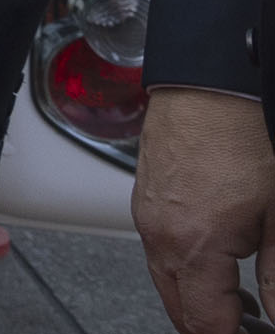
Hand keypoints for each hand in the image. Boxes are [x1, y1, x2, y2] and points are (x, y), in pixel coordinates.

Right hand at [136, 88, 274, 333]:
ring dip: (199, 302)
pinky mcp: (145, 201)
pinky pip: (159, 253)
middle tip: (250, 328)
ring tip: (242, 303)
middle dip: (213, 328)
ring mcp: (147, 217)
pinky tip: (217, 264)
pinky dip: (185, 271)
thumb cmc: (243, 139)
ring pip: (166, 283)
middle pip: (179, 312)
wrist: (208, 86)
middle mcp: (159, 236)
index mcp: (193, 246)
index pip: (206, 324)